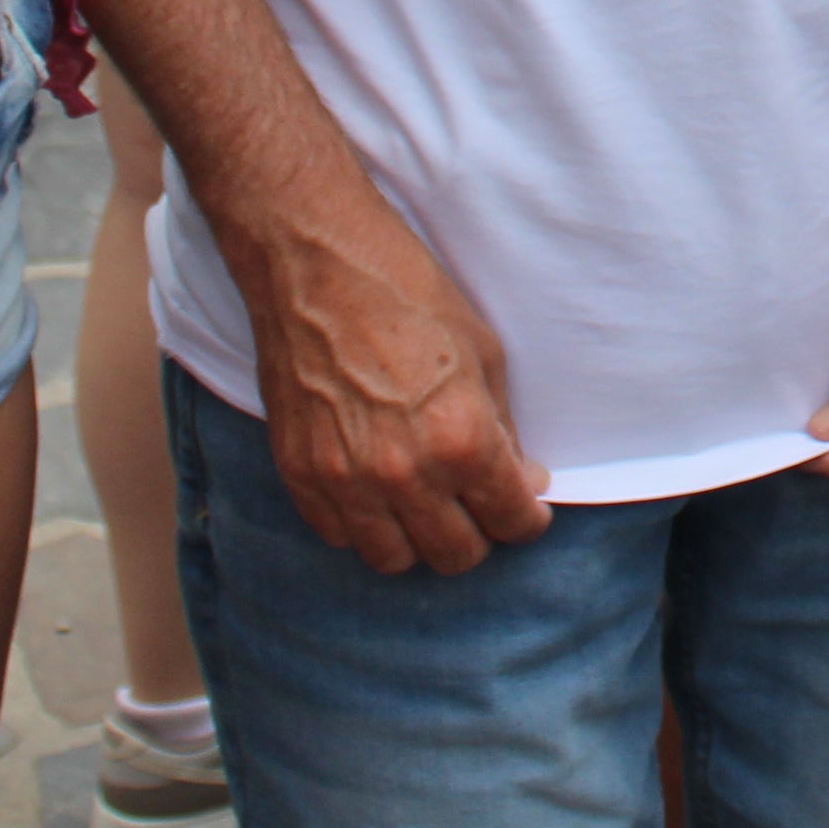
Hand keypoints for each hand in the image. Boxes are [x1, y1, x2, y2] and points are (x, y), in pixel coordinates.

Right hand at [239, 187, 552, 574]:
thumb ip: (504, 428)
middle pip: (457, 555)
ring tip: (430, 505)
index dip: (528, 518)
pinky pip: (341, 537)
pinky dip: (366, 527)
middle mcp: (405, 473)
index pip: (511, 520)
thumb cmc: (406, 294)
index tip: (527, 508)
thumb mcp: (483, 353)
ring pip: (396, 560)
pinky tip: (380, 494)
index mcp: (461, 438)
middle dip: (481, 533)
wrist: (315, 267)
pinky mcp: (300, 475)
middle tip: (481, 504)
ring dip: (421, 540)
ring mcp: (346, 481)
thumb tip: (523, 477)